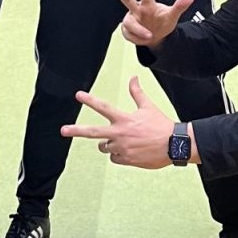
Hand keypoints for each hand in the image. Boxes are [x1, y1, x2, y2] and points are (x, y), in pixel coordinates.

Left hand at [60, 77, 176, 169]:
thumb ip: (136, 93)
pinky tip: (129, 151)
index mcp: (124, 119)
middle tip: (63, 130)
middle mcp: (120, 134)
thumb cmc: (161, 125)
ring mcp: (122, 148)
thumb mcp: (148, 107)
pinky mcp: (126, 160)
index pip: (103, 107)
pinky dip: (118, 154)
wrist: (174, 145)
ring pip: (104, 146)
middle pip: (93, 132)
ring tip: (121, 140)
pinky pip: (113, 158)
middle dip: (76, 130)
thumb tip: (133, 77)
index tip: (78, 95)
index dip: (90, 100)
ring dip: (107, 143)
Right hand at [112, 0, 193, 47]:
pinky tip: (144, 39)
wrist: (155, 37)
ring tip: (149, 35)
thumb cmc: (162, 22)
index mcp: (148, 4)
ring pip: (128, 22)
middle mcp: (137, 10)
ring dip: (138, 30)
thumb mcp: (172, 15)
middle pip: (128, 0)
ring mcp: (131, 20)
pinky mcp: (126, 30)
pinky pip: (130, 35)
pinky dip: (138, 39)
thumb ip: (180, 6)